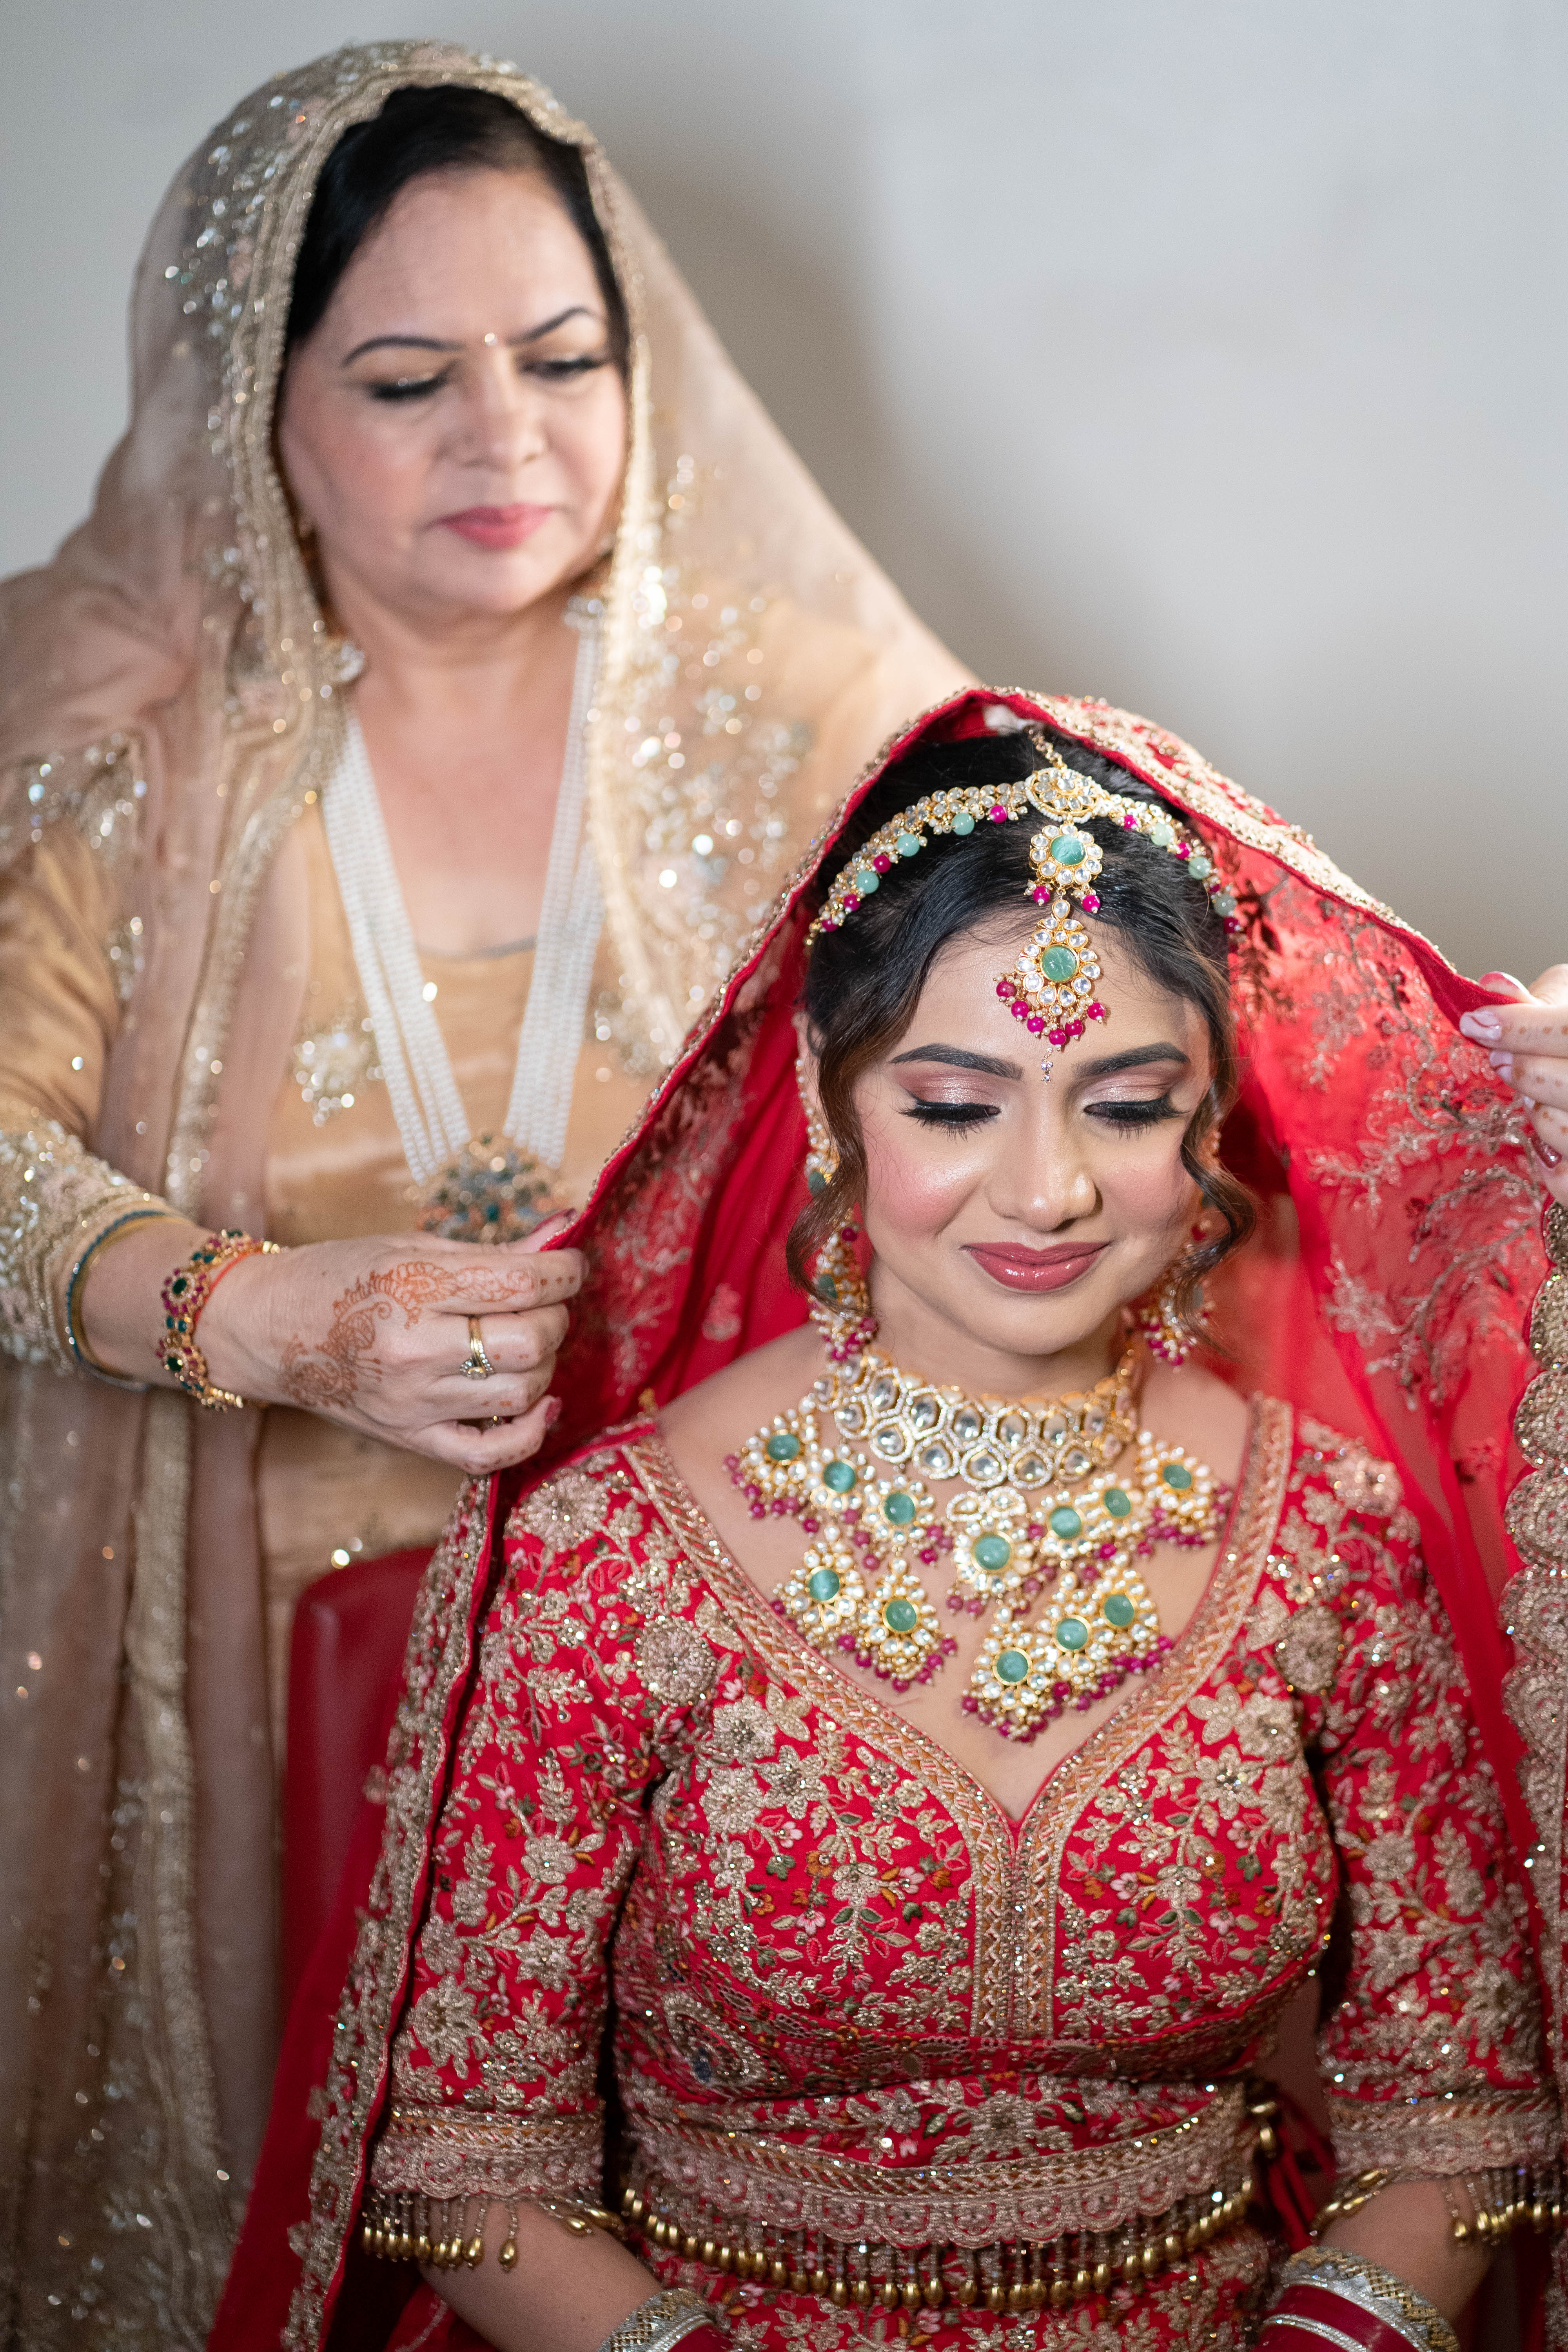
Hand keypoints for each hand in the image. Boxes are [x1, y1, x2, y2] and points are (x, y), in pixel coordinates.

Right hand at [200, 1219, 581, 1472]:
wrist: (267, 1330)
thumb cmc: (338, 1277)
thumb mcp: (411, 1248)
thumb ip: (492, 1249)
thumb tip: (562, 1230)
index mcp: (411, 1286)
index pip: (518, 1282)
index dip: (563, 1270)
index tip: (569, 1264)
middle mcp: (413, 1349)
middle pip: (529, 1342)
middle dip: (557, 1317)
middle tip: (545, 1302)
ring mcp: (413, 1401)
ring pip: (520, 1393)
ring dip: (546, 1364)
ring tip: (530, 1342)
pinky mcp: (411, 1438)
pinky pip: (488, 1455)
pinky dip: (530, 1434)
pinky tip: (541, 1404)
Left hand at [1459, 965, 1567, 1210]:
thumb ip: (1538, 1003)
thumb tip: (1491, 985)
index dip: (1524, 1027)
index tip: (1475, 1022)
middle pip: (1567, 1083)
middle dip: (1526, 1071)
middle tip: (1502, 1060)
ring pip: (1558, 1129)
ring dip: (1538, 1113)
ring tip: (1544, 1098)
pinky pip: (1563, 1181)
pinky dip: (1549, 1164)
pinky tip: (1553, 1142)